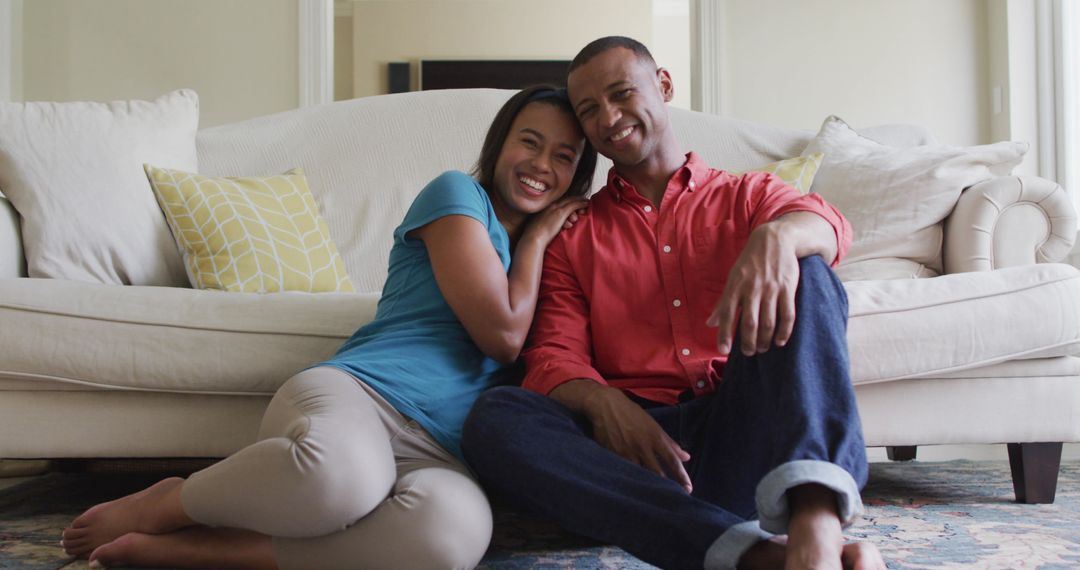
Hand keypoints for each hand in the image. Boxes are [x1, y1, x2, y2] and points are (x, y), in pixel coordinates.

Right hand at [522, 197, 588, 246]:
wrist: (534, 238)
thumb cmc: (536, 235)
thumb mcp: (541, 225)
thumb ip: (547, 221)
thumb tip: (555, 224)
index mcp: (545, 207)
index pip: (560, 200)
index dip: (569, 201)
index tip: (575, 205)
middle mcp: (550, 205)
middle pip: (566, 199)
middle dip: (576, 201)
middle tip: (584, 205)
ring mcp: (555, 207)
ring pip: (571, 201)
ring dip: (580, 203)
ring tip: (584, 211)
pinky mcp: (561, 212)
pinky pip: (574, 205)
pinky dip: (581, 204)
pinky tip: (587, 204)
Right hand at [581, 386, 692, 492]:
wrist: (605, 406)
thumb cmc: (632, 414)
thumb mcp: (653, 425)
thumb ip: (670, 442)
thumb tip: (686, 457)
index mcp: (655, 437)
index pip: (672, 460)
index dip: (681, 475)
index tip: (689, 488)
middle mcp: (642, 447)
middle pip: (657, 472)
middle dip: (666, 486)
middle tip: (674, 498)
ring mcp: (626, 452)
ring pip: (640, 474)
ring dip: (648, 486)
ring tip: (655, 498)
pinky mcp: (612, 455)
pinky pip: (624, 472)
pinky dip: (630, 480)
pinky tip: (634, 489)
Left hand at [706, 222, 798, 355]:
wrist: (774, 240)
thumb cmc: (750, 262)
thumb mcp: (733, 278)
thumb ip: (723, 303)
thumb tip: (709, 324)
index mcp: (736, 286)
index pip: (727, 315)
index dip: (724, 334)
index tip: (723, 350)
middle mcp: (752, 288)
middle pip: (750, 323)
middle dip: (748, 342)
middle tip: (749, 353)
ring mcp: (771, 288)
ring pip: (768, 322)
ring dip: (765, 340)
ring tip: (763, 349)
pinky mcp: (788, 288)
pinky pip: (787, 314)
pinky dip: (784, 331)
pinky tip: (780, 341)